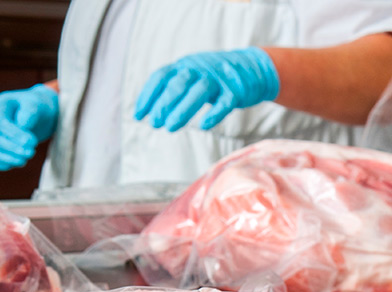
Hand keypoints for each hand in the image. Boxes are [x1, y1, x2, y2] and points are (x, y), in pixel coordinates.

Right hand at [0, 84, 58, 170]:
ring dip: (6, 158)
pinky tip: (17, 163)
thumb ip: (30, 112)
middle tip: (31, 153)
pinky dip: (0, 164)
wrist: (36, 116)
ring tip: (24, 160)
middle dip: (11, 148)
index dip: (15, 134)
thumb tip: (23, 124)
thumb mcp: (36, 105)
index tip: (33, 142)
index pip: (1, 123)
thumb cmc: (36, 108)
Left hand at [133, 47, 279, 132]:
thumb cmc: (216, 78)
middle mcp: (200, 68)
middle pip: (179, 83)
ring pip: (199, 91)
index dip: (148, 95)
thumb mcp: (192, 76)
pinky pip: (225, 101)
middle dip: (164, 103)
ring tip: (170, 127)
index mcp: (185, 65)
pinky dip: (214, 113)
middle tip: (155, 122)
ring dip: (183, 110)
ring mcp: (219, 78)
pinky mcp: (237, 90)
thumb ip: (174, 88)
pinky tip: (204, 125)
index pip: (161, 76)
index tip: (139, 115)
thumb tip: (151, 110)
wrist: (253, 68)